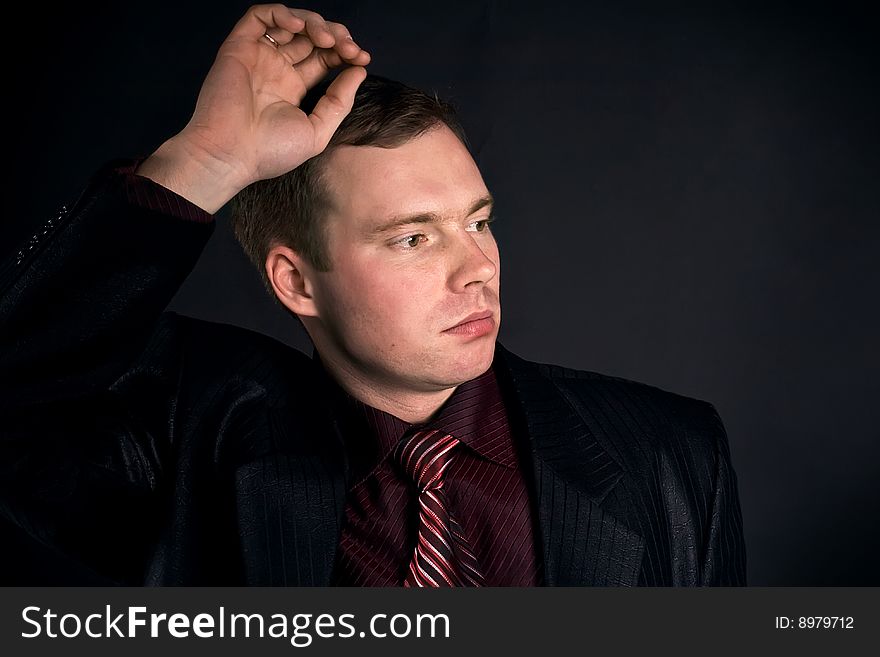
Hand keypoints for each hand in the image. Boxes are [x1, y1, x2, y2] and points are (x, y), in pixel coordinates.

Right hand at [137, 5, 369, 212]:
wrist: (231, 154)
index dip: (344, 52)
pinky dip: (282, 13)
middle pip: (311, 38)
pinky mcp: (239, 46)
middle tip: (349, 48)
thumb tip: (359, 71)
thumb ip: (339, 101)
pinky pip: (259, 15)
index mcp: (294, 88)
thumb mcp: (317, 131)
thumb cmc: (270, 152)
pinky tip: (299, 26)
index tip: (361, 58)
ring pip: (290, 22)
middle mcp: (276, 69)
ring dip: (314, 23)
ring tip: (327, 38)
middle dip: (335, 36)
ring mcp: (258, 56)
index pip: (323, 57)